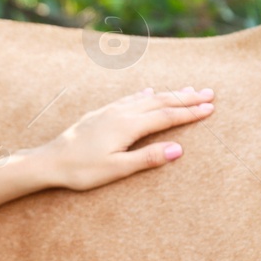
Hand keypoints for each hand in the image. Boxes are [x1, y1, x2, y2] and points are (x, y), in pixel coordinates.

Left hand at [33, 87, 214, 191]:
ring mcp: (110, 111)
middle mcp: (121, 113)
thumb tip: (178, 149)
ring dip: (169, 94)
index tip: (211, 108)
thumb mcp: (116, 169)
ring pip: (147, 98)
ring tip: (188, 91)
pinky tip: (149, 92)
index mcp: (128, 126)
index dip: (190, 113)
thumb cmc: (81, 170)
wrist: (49, 161)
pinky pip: (130, 99)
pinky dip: (145, 94)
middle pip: (161, 102)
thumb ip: (147, 158)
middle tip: (210, 94)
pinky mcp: (101, 114)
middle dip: (186, 98)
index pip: (167, 116)